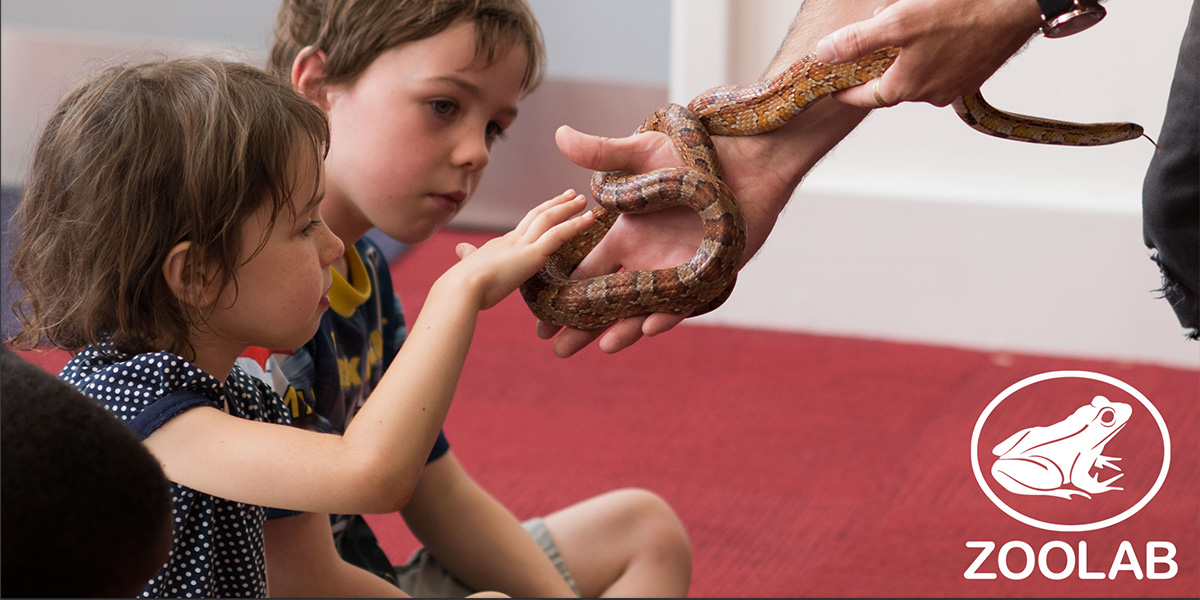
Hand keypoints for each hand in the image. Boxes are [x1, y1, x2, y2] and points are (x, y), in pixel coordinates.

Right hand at [452, 191, 592, 310]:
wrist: (461, 289)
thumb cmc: (462, 287)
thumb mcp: (468, 268)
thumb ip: (469, 258)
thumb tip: (461, 250)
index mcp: (499, 246)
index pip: (524, 226)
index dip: (538, 216)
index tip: (550, 209)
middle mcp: (512, 240)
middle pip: (537, 215)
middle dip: (555, 204)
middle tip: (571, 194)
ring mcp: (523, 245)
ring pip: (549, 219)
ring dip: (568, 208)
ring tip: (583, 200)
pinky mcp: (532, 255)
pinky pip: (558, 234)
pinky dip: (575, 224)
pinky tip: (590, 218)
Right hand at [539, 88, 868, 357]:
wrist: (744, 162)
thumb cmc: (692, 154)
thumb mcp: (641, 152)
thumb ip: (601, 152)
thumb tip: (558, 134)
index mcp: (625, 236)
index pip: (586, 273)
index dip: (563, 295)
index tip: (541, 317)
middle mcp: (646, 259)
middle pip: (608, 300)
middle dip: (583, 325)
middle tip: (558, 351)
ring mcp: (675, 270)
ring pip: (642, 308)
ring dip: (623, 329)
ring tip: (601, 348)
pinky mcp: (705, 276)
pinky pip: (683, 302)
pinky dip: (667, 315)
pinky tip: (648, 328)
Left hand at [814, 0, 1042, 107]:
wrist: (1017, 7)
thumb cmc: (963, 13)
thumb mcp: (897, 23)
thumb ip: (857, 41)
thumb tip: (824, 53)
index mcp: (907, 88)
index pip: (863, 96)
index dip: (844, 90)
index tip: (833, 86)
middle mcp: (930, 94)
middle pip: (890, 83)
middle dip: (876, 64)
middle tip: (869, 42)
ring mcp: (954, 85)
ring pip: (916, 73)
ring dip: (905, 56)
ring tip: (906, 27)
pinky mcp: (973, 73)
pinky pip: (940, 65)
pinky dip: (929, 52)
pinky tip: (934, 29)